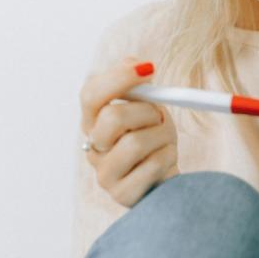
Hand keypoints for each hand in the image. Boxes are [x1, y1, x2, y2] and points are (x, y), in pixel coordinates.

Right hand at [79, 56, 179, 207]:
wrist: (165, 177)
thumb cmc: (154, 138)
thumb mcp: (149, 107)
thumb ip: (140, 85)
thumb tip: (137, 63)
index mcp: (94, 119)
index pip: (91, 94)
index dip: (118, 78)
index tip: (149, 68)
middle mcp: (93, 146)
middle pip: (112, 117)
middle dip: (147, 112)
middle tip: (159, 116)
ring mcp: (104, 173)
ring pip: (135, 142)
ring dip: (162, 136)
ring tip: (165, 141)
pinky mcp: (121, 194)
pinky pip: (151, 166)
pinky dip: (167, 157)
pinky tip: (166, 160)